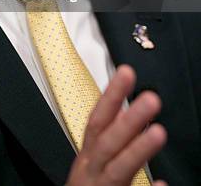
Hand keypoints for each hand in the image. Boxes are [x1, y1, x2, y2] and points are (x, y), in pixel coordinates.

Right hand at [65, 65, 166, 185]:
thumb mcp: (94, 170)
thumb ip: (114, 149)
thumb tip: (137, 125)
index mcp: (87, 160)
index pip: (97, 122)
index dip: (110, 97)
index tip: (126, 73)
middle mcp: (89, 173)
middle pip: (106, 143)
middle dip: (127, 119)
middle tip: (151, 98)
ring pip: (117, 170)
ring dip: (137, 150)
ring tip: (159, 132)